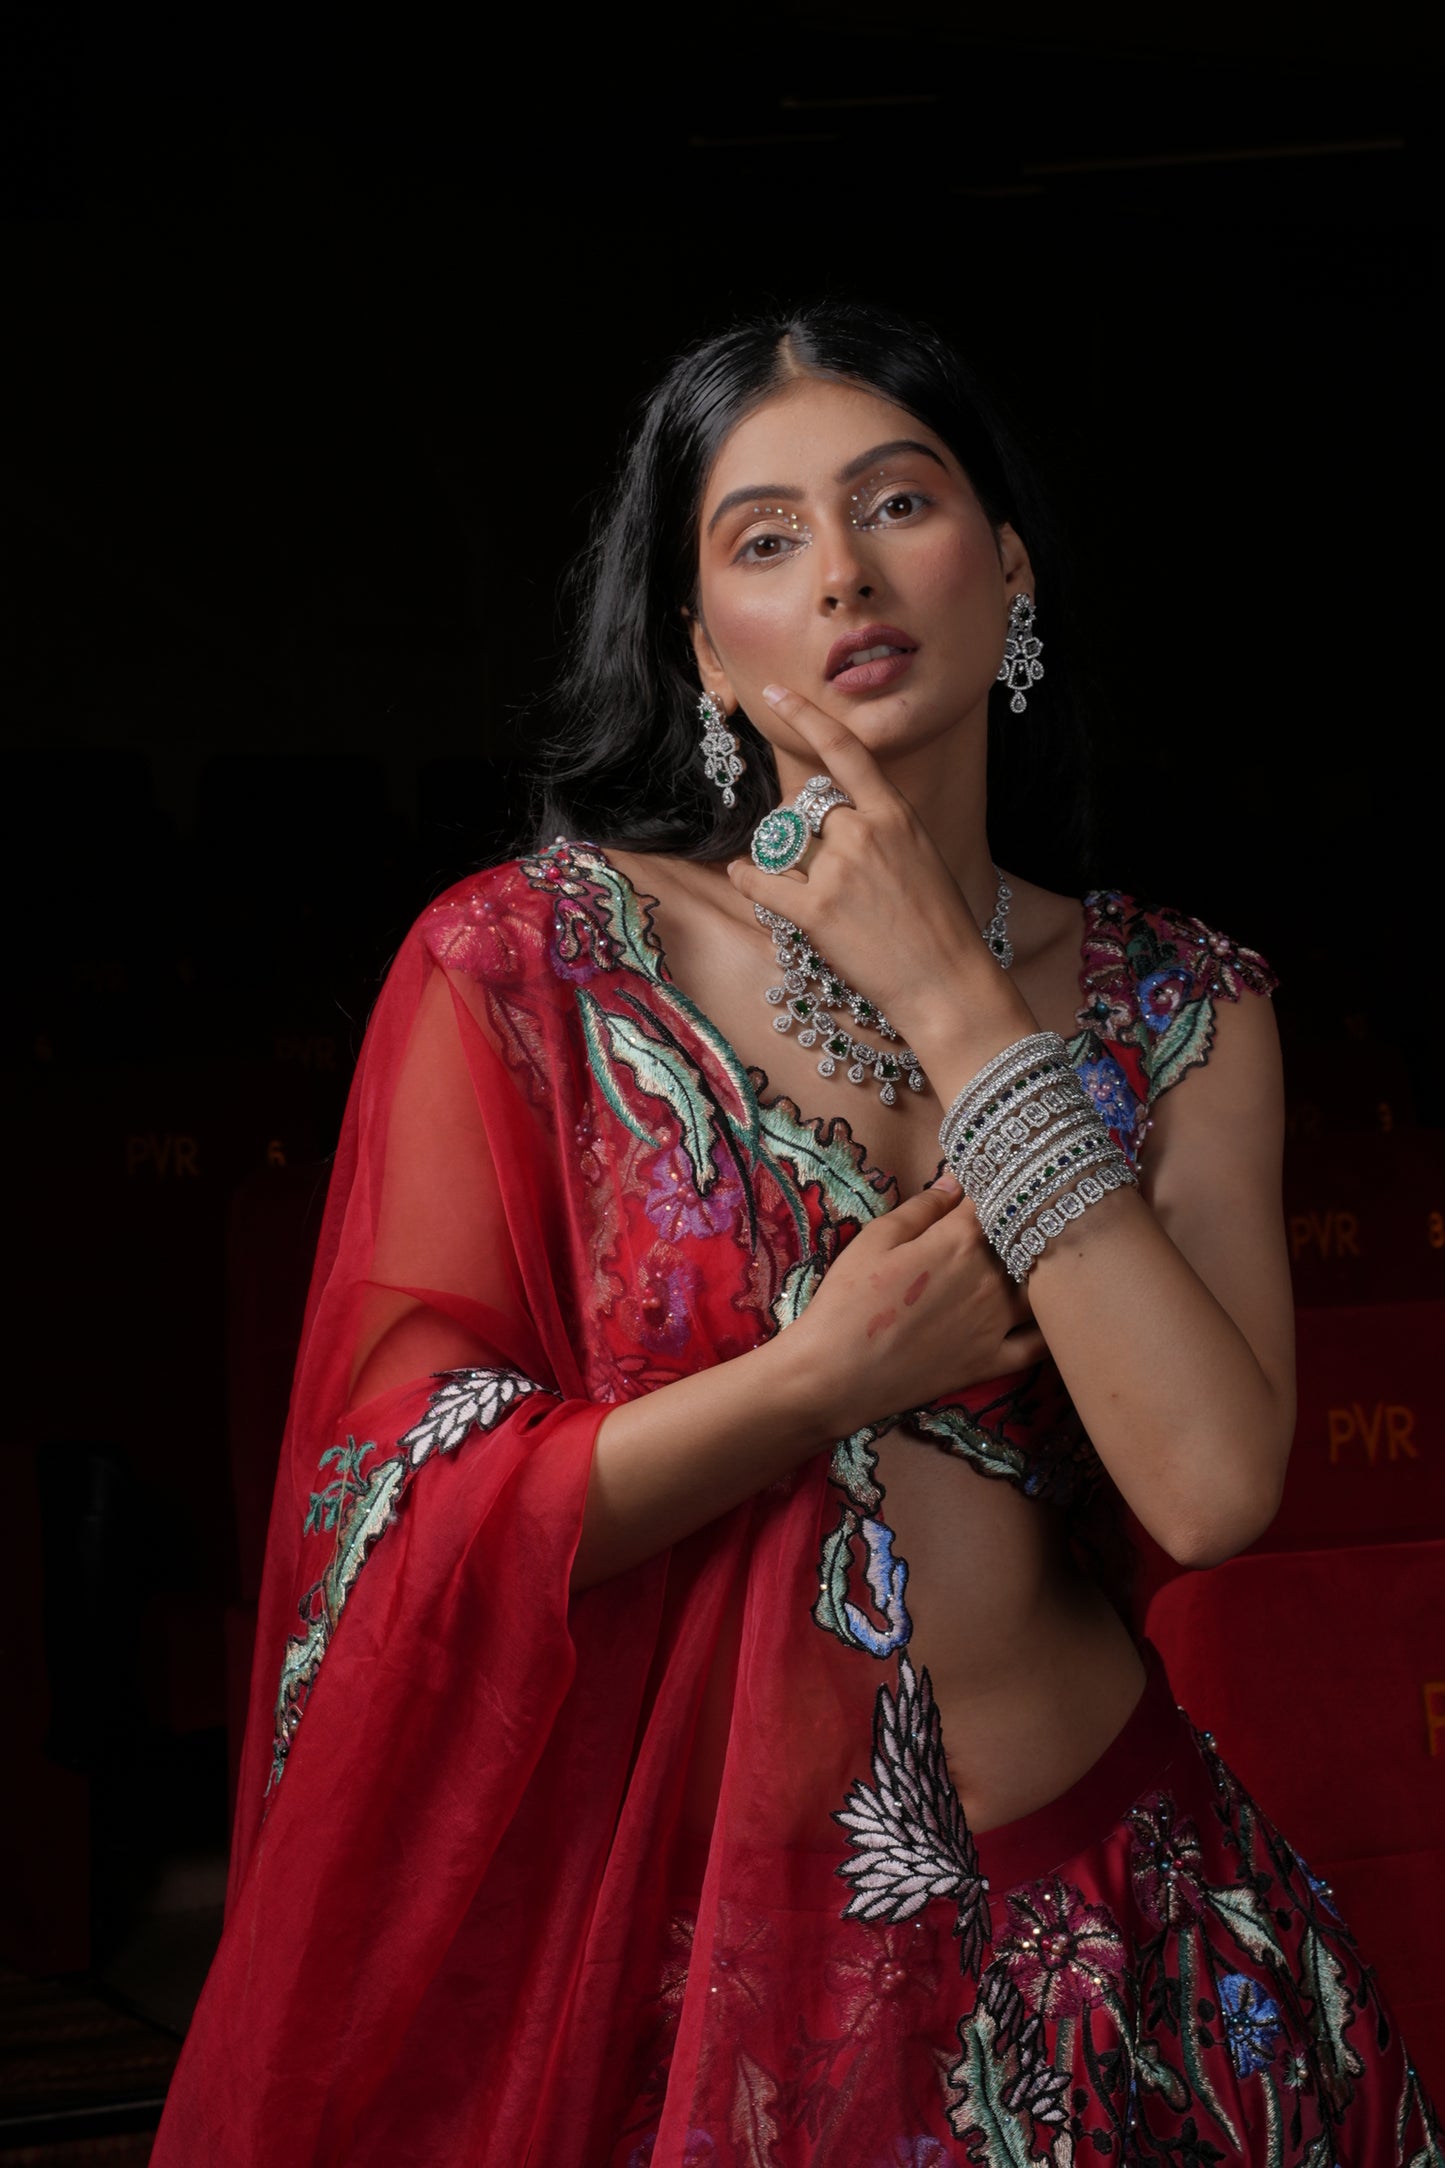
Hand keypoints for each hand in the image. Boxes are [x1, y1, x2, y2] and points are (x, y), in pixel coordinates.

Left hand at [725, 686, 1034, 1068]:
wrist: (947, 981)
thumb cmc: (940, 926)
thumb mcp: (922, 857)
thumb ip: (883, 830)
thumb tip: (839, 819)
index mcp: (895, 814)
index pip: (845, 751)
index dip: (807, 716)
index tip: (778, 695)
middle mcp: (865, 833)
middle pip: (806, 808)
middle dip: (802, 831)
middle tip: (819, 865)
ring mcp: (839, 871)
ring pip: (784, 845)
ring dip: (781, 859)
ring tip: (799, 885)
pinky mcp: (816, 912)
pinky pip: (762, 883)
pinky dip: (747, 879)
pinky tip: (743, 878)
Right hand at [787, 1172, 1044, 1438]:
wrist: (838, 1375)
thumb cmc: (848, 1301)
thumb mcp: (875, 1240)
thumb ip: (922, 1208)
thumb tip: (957, 1183)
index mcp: (960, 1241)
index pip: (995, 1199)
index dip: (994, 1183)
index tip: (990, 1176)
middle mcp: (991, 1278)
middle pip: (1025, 1239)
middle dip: (1021, 1221)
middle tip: (1015, 1210)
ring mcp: (998, 1323)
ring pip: (1042, 1286)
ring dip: (1043, 1268)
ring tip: (1036, 1256)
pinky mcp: (994, 1361)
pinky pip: (1040, 1343)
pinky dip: (1052, 1326)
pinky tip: (1054, 1313)